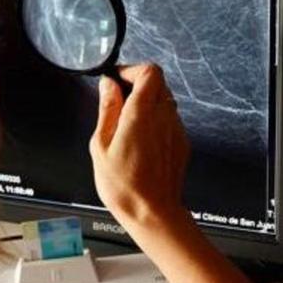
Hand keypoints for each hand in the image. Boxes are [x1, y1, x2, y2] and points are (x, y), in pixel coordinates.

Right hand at [90, 64, 190, 229]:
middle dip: (137, 85)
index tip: (116, 80)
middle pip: (158, 83)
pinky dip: (156, 121)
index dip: (131, 70)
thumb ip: (107, 109)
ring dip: (147, 104)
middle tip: (118, 102)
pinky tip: (140, 141)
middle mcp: (164, 118)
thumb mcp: (101, 145)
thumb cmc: (126, 187)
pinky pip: (169, 120)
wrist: (152, 213)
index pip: (149, 71)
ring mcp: (176, 130)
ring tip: (127, 125)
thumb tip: (108, 86)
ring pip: (165, 101)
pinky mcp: (181, 142)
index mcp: (142, 114)